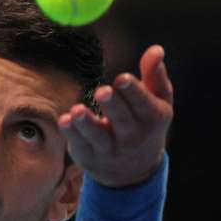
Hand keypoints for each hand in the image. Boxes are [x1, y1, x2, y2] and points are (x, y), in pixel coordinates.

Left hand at [58, 45, 173, 187]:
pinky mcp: (89, 156)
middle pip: (122, 121)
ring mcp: (110, 150)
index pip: (143, 105)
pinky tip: (63, 121)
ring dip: (87, 124)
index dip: (133, 92)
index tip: (122, 79)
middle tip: (102, 90)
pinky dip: (72, 134)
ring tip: (76, 110)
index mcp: (152, 118)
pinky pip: (80, 145)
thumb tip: (156, 49)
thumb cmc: (146, 123)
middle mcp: (132, 137)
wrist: (134, 171)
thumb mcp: (157, 101)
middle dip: (113, 105)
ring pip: (98, 137)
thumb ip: (154, 75)